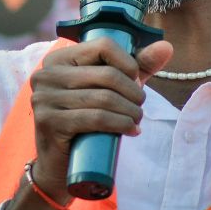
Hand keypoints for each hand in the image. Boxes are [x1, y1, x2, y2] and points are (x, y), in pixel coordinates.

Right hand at [27, 37, 172, 204]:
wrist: (57, 163)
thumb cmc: (86, 120)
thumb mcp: (110, 89)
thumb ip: (137, 65)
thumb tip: (166, 46)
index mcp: (58, 59)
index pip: (103, 45)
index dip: (128, 62)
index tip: (136, 80)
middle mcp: (46, 74)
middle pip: (107, 75)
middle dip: (133, 92)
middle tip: (140, 106)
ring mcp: (44, 98)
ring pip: (104, 98)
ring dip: (130, 111)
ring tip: (137, 119)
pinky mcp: (49, 122)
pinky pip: (96, 118)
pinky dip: (120, 124)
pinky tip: (131, 130)